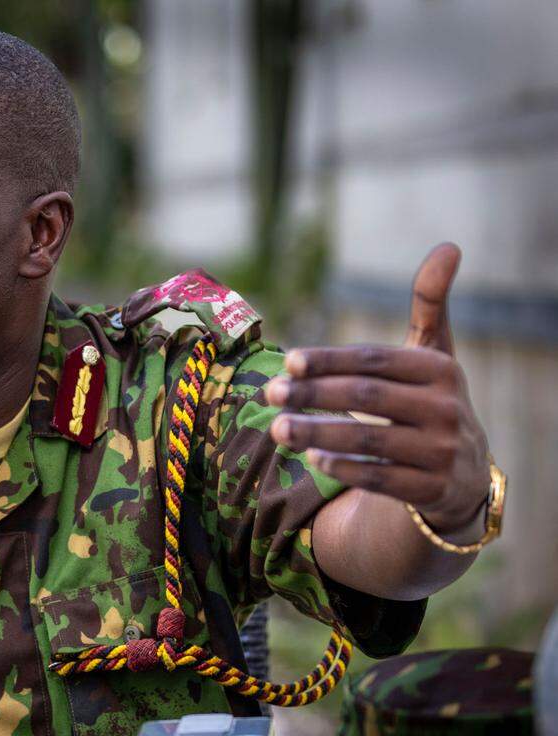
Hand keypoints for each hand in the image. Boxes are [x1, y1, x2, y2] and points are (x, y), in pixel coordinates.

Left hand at [267, 243, 489, 531]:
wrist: (465, 472)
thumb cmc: (431, 400)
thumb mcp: (434, 354)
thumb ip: (431, 305)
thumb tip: (448, 246)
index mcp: (438, 369)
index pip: (375, 360)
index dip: (331, 359)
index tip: (289, 359)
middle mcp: (443, 408)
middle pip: (366, 398)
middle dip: (314, 394)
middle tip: (271, 393)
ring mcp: (440, 451)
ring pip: (369, 441)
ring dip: (318, 434)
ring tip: (278, 429)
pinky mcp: (431, 489)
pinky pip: (380, 478)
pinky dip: (344, 468)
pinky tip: (311, 459)